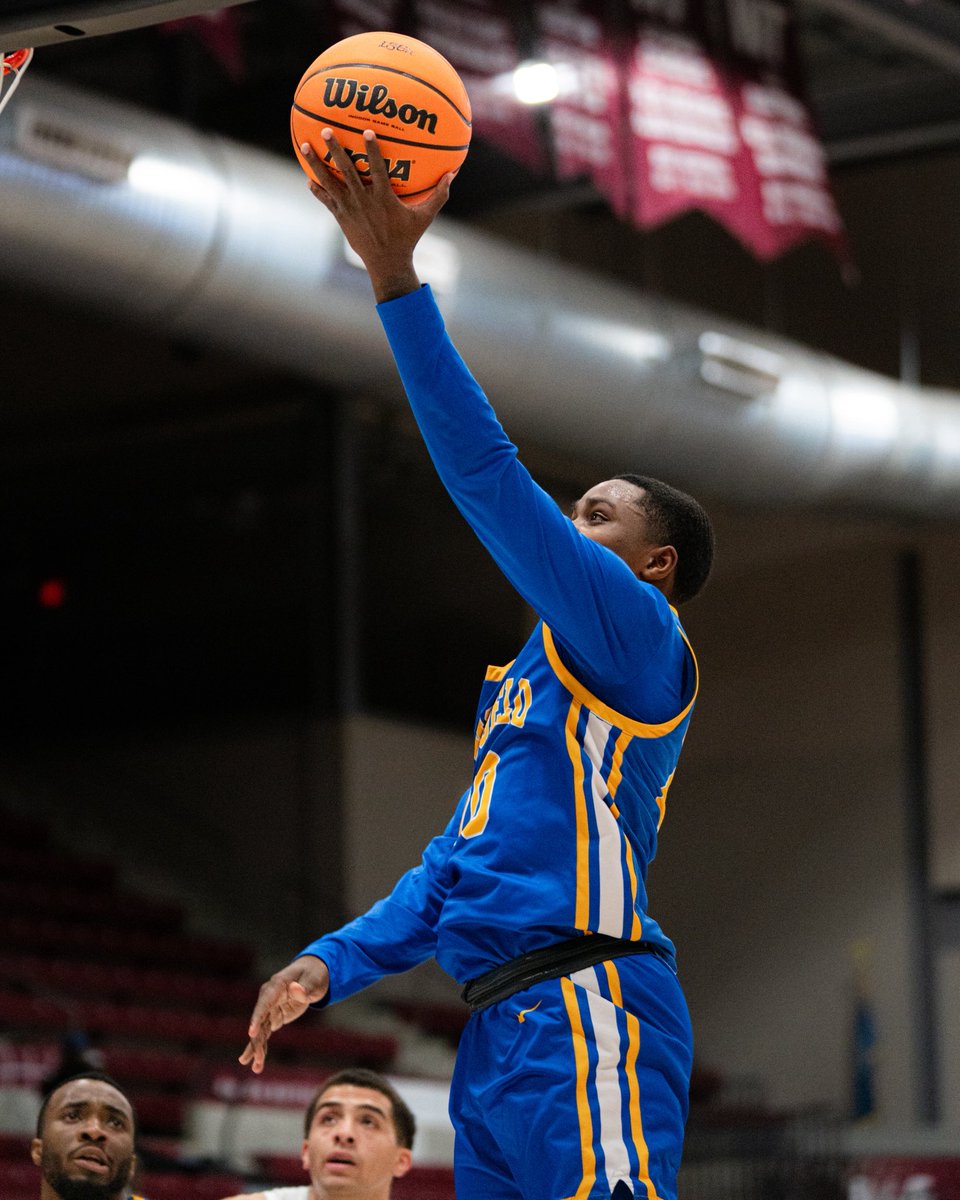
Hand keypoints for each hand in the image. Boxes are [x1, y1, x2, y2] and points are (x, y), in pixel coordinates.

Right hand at [238, 955, 329, 1073]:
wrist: (311, 974)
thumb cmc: (313, 974)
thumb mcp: (314, 979)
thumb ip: (305, 987)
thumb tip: (295, 990)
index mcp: (276, 986)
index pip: (264, 1003)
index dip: (257, 1017)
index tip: (251, 1033)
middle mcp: (268, 998)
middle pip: (259, 1021)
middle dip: (257, 1041)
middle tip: (258, 1059)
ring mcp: (269, 1009)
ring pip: (260, 1031)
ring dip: (257, 1049)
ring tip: (256, 1068)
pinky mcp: (273, 1018)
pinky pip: (265, 1034)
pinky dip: (262, 1048)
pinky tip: (257, 1064)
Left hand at [300, 129, 454, 301]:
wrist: (387, 263)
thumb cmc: (407, 238)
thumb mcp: (425, 217)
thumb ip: (439, 195)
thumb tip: (453, 174)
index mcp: (383, 198)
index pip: (377, 168)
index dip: (372, 149)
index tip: (367, 132)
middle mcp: (363, 201)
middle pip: (347, 170)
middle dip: (336, 149)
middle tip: (326, 130)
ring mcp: (349, 209)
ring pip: (330, 182)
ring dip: (317, 163)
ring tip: (307, 146)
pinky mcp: (341, 218)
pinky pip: (326, 200)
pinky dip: (317, 190)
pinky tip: (309, 179)